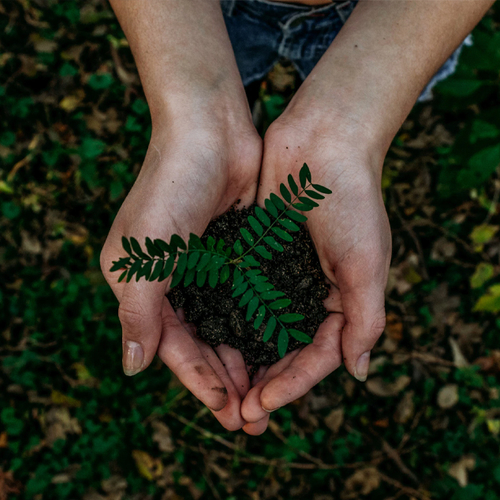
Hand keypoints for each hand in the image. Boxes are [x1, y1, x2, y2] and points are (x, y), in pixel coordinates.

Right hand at [101, 116, 261, 430]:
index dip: (198, 380)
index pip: (172, 346)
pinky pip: (247, 299)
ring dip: (245, 359)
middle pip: (202, 343)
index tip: (226, 410)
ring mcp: (207, 267)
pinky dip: (259, 325)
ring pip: (227, 326)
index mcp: (143, 284)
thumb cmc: (170, 186)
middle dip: (225, 379)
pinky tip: (278, 348)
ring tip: (268, 393)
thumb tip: (132, 368)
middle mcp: (173, 280)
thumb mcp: (143, 254)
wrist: (209, 130)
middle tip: (252, 417)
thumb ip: (137, 312)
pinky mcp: (236, 253)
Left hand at [240, 115, 390, 434]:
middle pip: (284, 350)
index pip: (317, 356)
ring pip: (258, 329)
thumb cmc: (352, 200)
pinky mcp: (255, 254)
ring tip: (220, 390)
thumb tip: (358, 372)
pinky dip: (227, 319)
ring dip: (242, 360)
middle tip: (238, 415)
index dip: (292, 384)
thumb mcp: (368, 263)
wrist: (323, 142)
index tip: (263, 405)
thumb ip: (365, 319)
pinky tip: (208, 341)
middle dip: (263, 382)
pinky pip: (240, 294)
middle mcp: (309, 292)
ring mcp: (280, 274)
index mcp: (341, 300)